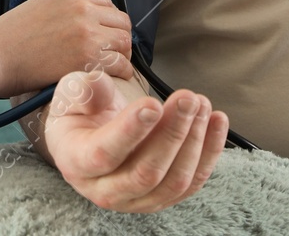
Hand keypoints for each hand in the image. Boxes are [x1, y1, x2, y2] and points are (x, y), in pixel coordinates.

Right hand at [0, 0, 133, 94]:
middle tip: (110, 53)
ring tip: (110, 66)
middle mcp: (81, 4)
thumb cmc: (8, 38)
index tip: (102, 36)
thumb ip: (65, 9)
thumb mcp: (40, 6)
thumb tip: (86, 24)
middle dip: (116, 37)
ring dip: (120, 54)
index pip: (105, 2)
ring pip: (124, 40)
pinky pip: (120, 63)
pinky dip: (120, 72)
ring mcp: (87, 29)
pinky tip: (110, 77)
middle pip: (120, 19)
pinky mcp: (87, 55)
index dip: (105, 22)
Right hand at [44, 71, 227, 212]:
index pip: (104, 154)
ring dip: (194, 141)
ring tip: (201, 104)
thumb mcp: (71, 93)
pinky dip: (210, 152)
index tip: (152, 104)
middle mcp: (105, 190)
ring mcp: (137, 199)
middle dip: (173, 133)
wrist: (89, 137)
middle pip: (145, 172)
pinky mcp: (162, 197)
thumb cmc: (80, 112)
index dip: (130, 131)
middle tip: (188, 98)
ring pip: (173, 181)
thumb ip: (83, 89)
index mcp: (77, 162)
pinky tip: (217, 120)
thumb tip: (101, 88)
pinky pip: (193, 182)